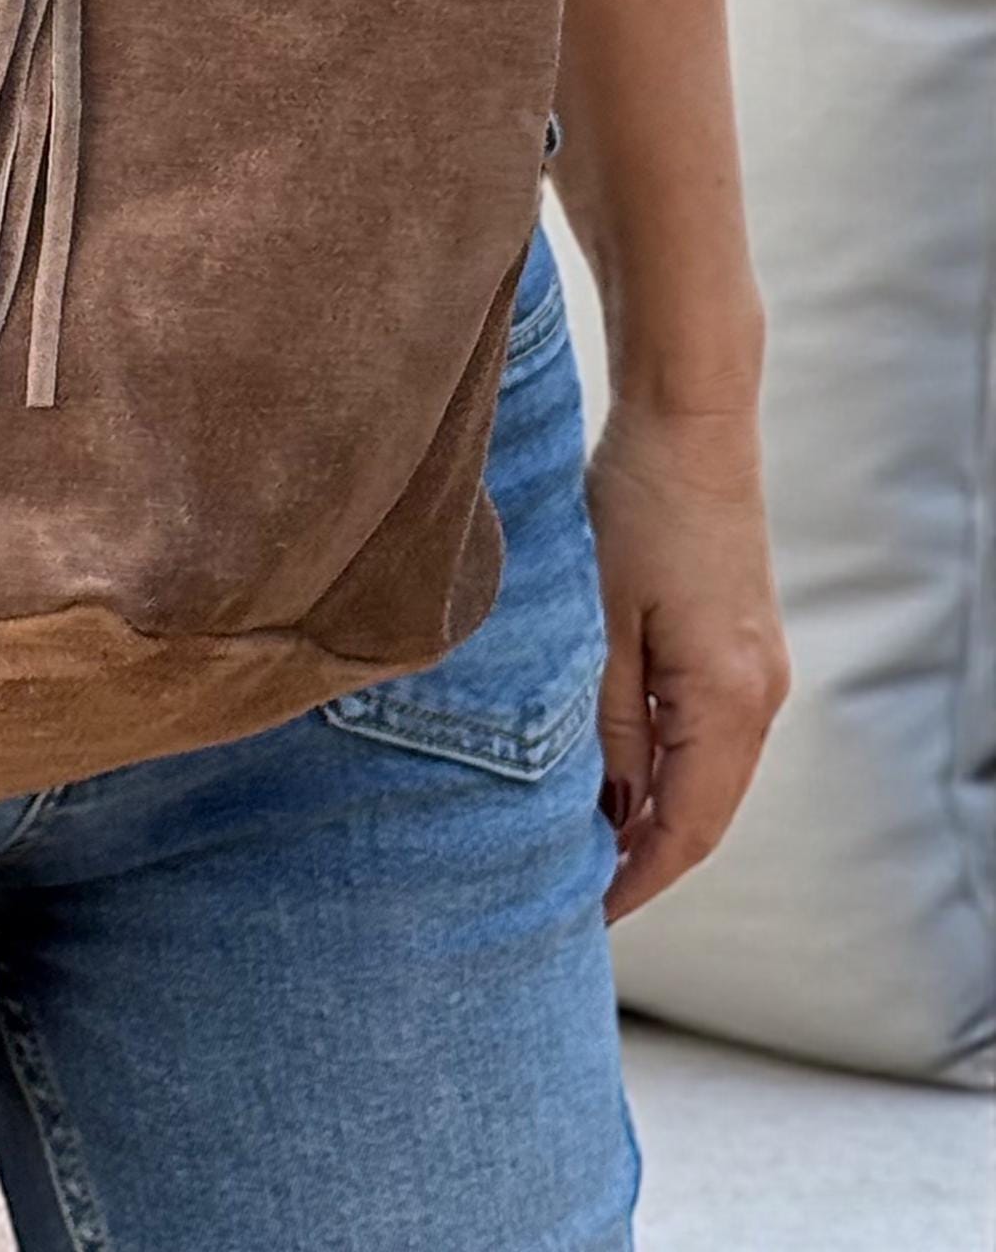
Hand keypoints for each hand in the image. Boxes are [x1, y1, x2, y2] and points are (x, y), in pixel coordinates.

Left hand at [587, 396, 790, 921]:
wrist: (689, 419)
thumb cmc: (635, 506)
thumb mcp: (601, 619)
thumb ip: (605, 720)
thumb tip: (608, 809)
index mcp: (726, 699)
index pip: (687, 828)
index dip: (639, 879)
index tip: (586, 915)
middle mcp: (758, 694)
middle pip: (706, 812)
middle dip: (646, 859)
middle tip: (577, 896)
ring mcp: (758, 669)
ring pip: (710, 776)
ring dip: (656, 814)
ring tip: (586, 847)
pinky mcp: (742, 642)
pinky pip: (709, 733)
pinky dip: (667, 766)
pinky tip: (617, 773)